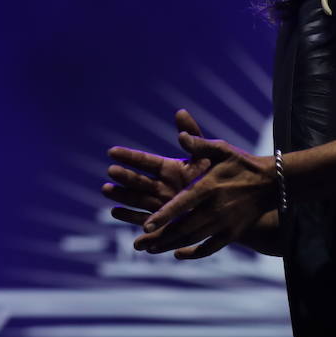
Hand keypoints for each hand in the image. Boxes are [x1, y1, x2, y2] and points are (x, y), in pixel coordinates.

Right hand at [104, 109, 219, 227]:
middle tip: (111, 171)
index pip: (145, 161)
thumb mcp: (207, 155)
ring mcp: (161, 206)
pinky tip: (115, 211)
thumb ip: (193, 136)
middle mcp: (161, 187)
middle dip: (124, 176)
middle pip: (138, 181)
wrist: (229, 208)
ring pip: (136, 200)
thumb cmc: (217, 179)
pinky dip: (129, 217)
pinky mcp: (163, 224)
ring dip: (121, 195)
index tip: (112, 151)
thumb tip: (180, 112)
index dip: (129, 156)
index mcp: (168, 169)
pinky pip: (143, 220)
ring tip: (106, 189)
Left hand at [135, 133, 277, 259]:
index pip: (183, 203)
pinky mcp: (233, 234)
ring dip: (171, 246)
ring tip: (151, 249)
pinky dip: (193, 253)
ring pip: (193, 239)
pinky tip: (178, 254)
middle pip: (184, 228)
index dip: (164, 215)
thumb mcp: (221, 149)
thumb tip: (180, 135)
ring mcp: (225, 224)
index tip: (147, 224)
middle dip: (161, 237)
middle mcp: (216, 208)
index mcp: (210, 186)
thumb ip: (198, 143)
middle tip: (138, 244)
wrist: (272, 183)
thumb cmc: (242, 163)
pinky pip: (211, 248)